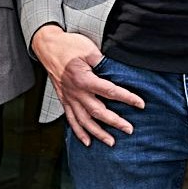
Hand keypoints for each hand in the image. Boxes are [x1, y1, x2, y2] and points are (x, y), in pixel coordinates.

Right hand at [29, 24, 143, 146]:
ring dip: (98, 133)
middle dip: (115, 122)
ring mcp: (69, 98)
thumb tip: (117, 71)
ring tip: (111, 142)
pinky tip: (87, 141)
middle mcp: (76, 92)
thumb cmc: (68, 46)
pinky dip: (78, 132)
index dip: (127, 98)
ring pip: (84, 120)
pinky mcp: (64, 99)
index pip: (109, 91)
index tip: (140, 104)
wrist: (46, 46)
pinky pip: (71, 119)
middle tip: (129, 129)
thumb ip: (103, 62)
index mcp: (84, 79)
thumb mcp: (88, 49)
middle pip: (98, 111)